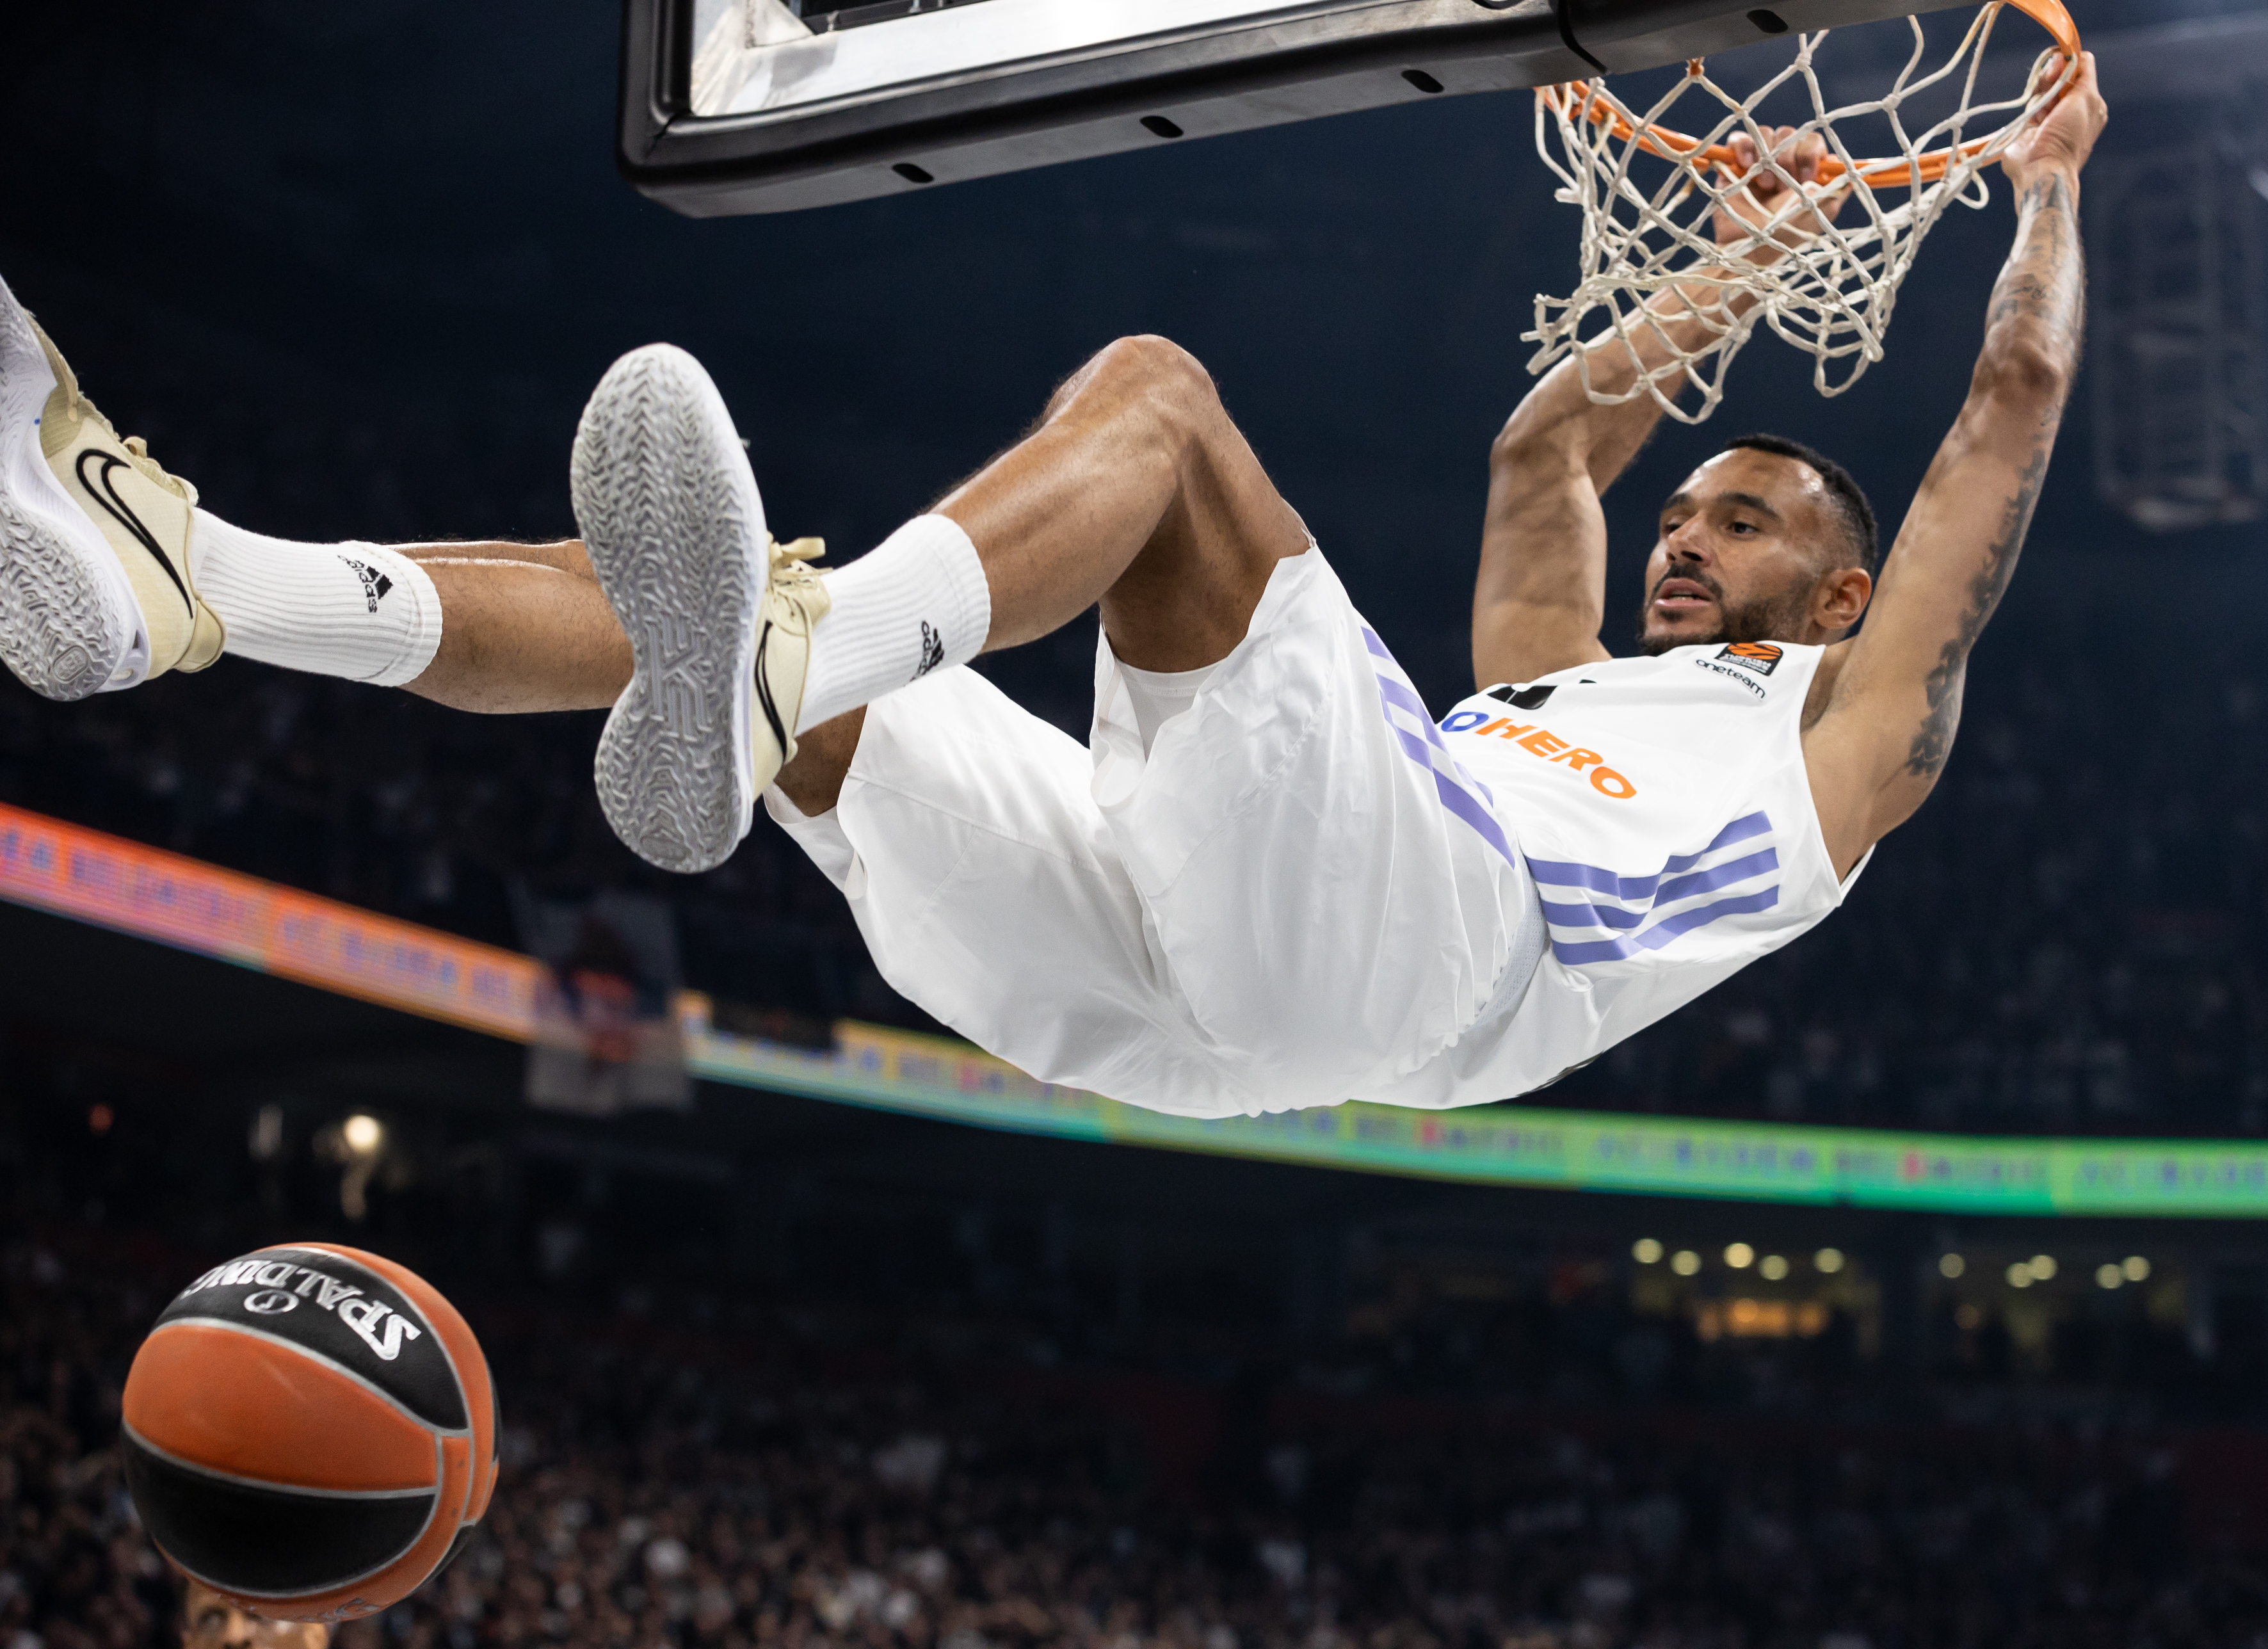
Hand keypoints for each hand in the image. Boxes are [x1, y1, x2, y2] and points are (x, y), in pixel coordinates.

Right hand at [1710, 124, 1847, 261]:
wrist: (1749, 247)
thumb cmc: (1788, 233)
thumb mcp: (1824, 209)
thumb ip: (1839, 185)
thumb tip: (1849, 167)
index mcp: (1804, 172)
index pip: (1812, 142)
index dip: (1810, 152)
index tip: (1807, 175)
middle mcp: (1782, 165)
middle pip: (1790, 134)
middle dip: (1788, 157)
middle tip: (1781, 187)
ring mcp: (1758, 164)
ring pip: (1767, 134)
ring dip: (1768, 156)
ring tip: (1765, 185)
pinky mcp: (1735, 165)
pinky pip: (1741, 138)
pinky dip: (1745, 146)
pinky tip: (1746, 165)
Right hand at [2001, 50, 2106, 189]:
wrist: (2042, 167)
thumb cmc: (2069, 135)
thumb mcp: (2086, 97)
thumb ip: (2084, 72)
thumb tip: (2075, 53)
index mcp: (2090, 101)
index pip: (2079, 68)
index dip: (2069, 63)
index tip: (2060, 65)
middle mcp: (2071, 106)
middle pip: (2059, 75)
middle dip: (2052, 77)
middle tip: (2049, 85)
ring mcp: (2050, 115)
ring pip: (2042, 88)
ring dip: (2041, 94)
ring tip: (2042, 111)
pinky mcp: (2030, 123)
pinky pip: (2030, 102)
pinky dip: (2031, 106)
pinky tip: (2034, 118)